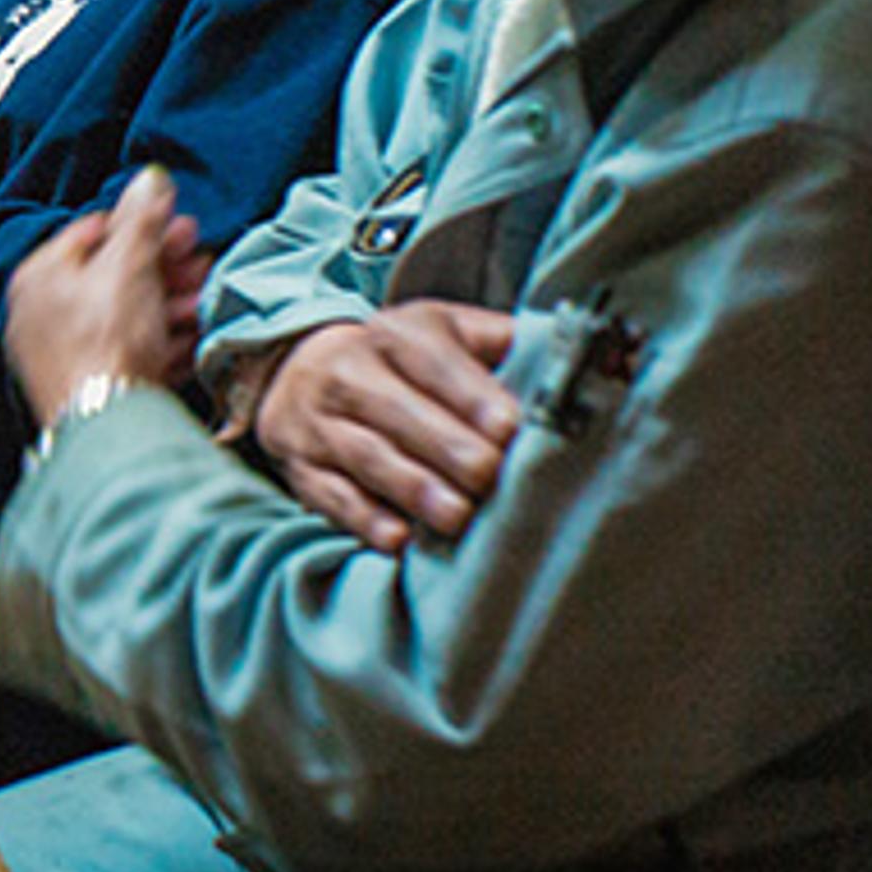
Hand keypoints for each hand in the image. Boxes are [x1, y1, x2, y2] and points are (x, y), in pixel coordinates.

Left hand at [6, 168, 203, 423]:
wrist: (109, 426)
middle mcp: (42, 312)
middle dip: (163, 268)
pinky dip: (160, 342)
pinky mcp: (89, 385)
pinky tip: (190, 340)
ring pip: (124, 316)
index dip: (142, 225)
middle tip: (198, 263)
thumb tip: (149, 178)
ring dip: (169, 304)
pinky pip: (127, 352)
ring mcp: (63, 352)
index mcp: (40, 274)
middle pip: (111, 276)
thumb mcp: (129, 266)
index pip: (93, 232)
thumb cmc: (106, 343)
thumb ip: (141, 219)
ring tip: (203, 301)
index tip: (179, 227)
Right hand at [252, 304, 523, 551]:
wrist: (300, 375)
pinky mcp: (304, 470)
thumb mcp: (443, 332)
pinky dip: (363, 520)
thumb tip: (571, 360)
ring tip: (456, 515)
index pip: (431, 359)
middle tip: (490, 476)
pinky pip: (331, 496)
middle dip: (447, 447)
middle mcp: (348, 372)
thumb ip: (500, 341)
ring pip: (365, 455)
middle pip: (396, 410)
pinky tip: (397, 540)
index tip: (507, 427)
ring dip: (412, 487)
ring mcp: (319, 424)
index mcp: (393, 334)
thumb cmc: (399, 362)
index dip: (470, 393)